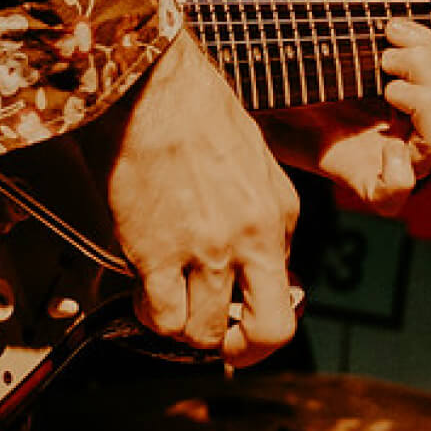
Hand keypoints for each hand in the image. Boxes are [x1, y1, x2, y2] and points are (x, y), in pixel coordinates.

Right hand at [86, 29, 300, 364]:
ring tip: (169, 305)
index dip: (257, 299)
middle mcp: (252, 237)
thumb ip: (258, 210)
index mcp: (280, 214)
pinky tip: (145, 298)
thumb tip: (251, 252)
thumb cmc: (194, 106)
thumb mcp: (254, 161)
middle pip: (270, 330)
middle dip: (245, 347)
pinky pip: (163, 316)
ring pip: (204, 331)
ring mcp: (205, 250)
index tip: (240, 302)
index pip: (285, 285)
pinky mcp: (156, 254)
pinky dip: (152, 317)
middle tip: (224, 343)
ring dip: (185, 327)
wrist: (150, 82)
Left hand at [258, 0, 430, 215]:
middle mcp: (414, 124)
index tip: (389, 28)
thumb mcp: (365, 8)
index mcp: (422, 88)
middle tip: (383, 55)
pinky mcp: (362, 180)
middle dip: (425, 67)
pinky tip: (387, 147)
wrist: (258, 76)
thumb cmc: (316, 50)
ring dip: (424, 106)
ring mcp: (393, 155)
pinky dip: (400, 174)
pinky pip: (397, 195)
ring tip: (386, 86)